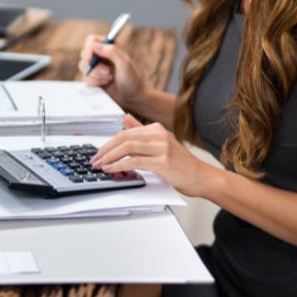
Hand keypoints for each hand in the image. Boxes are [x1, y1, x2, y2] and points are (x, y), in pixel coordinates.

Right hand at [78, 34, 148, 110]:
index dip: (88, 48)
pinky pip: (85, 78)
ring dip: (95, 75)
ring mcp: (96, 67)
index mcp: (109, 47)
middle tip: (107, 72)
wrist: (133, 97)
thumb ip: (112, 52)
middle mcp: (101, 55)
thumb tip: (95, 45)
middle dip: (94, 66)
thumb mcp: (125, 63)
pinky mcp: (93, 78)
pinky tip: (105, 84)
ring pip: (83, 67)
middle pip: (84, 54)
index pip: (91, 40)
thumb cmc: (132, 79)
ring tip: (109, 79)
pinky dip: (94, 82)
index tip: (89, 58)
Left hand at [90, 115, 218, 197]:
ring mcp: (162, 147)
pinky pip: (135, 161)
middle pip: (124, 138)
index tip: (98, 153)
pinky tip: (112, 169)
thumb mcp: (160, 144)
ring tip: (100, 165)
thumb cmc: (181, 164)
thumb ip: (142, 132)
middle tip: (95, 160)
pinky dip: (120, 165)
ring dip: (110, 157)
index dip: (109, 143)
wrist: (201, 177)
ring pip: (127, 147)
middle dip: (105, 149)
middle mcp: (159, 134)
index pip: (125, 132)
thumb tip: (125, 119)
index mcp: (156, 129)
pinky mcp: (163, 161)